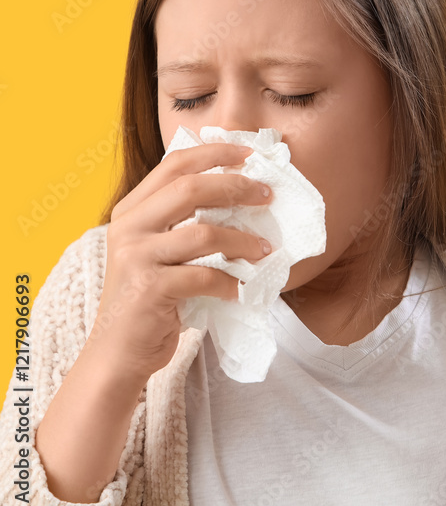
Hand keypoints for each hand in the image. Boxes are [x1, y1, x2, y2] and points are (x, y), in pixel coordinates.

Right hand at [86, 143, 272, 384]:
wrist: (119, 352)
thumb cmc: (151, 298)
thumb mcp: (161, 251)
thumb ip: (185, 222)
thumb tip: (244, 196)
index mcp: (131, 210)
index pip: (174, 164)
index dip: (214, 153)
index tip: (249, 154)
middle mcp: (129, 227)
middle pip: (190, 189)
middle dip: (236, 187)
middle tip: (267, 196)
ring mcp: (136, 257)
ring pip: (203, 233)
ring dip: (242, 240)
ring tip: (264, 250)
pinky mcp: (149, 289)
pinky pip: (204, 276)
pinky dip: (231, 282)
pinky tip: (243, 290)